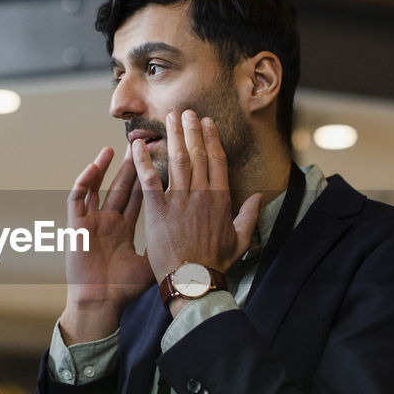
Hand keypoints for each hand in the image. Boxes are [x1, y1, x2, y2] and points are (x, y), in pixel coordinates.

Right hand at [58, 146, 154, 342]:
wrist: (100, 304)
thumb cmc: (124, 288)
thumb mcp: (150, 263)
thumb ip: (165, 244)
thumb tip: (192, 233)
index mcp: (125, 229)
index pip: (142, 196)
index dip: (150, 177)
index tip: (162, 159)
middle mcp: (109, 221)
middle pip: (123, 186)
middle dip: (133, 165)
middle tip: (144, 142)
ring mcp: (92, 222)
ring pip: (99, 186)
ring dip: (107, 167)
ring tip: (118, 147)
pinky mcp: (76, 225)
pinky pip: (78, 197)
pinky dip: (85, 180)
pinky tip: (95, 165)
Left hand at [132, 110, 259, 287]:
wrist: (194, 282)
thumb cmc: (216, 265)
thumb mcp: (240, 240)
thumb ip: (249, 216)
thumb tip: (257, 197)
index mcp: (220, 199)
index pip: (217, 161)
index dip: (211, 139)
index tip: (207, 123)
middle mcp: (201, 194)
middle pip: (197, 154)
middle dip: (192, 130)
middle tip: (186, 112)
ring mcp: (179, 201)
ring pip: (177, 160)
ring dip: (173, 136)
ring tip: (169, 118)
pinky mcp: (158, 210)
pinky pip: (149, 179)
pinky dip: (142, 161)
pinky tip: (136, 145)